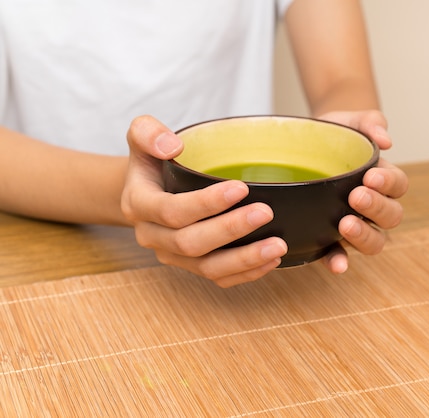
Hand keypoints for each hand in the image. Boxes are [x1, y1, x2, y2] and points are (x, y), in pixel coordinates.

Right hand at [121, 115, 287, 287]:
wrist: (149, 188)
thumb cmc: (153, 161)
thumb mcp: (141, 134)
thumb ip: (148, 132)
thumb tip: (172, 146)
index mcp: (139, 204)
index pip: (171, 211)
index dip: (206, 203)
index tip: (240, 188)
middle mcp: (153, 236)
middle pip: (191, 243)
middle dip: (230, 230)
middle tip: (266, 213)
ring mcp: (172, 256)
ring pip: (207, 268)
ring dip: (244, 260)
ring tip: (277, 246)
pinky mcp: (191, 267)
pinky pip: (218, 278)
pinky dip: (246, 273)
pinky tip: (272, 260)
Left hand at [318, 110, 408, 272]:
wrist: (306, 145)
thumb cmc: (335, 134)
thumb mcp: (350, 122)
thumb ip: (370, 123)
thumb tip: (386, 140)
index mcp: (383, 180)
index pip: (398, 186)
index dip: (388, 184)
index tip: (371, 176)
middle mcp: (375, 207)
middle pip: (391, 217)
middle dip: (376, 208)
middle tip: (356, 197)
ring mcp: (356, 225)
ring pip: (375, 241)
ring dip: (364, 237)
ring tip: (344, 224)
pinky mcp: (332, 239)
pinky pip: (341, 255)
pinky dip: (340, 261)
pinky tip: (336, 264)